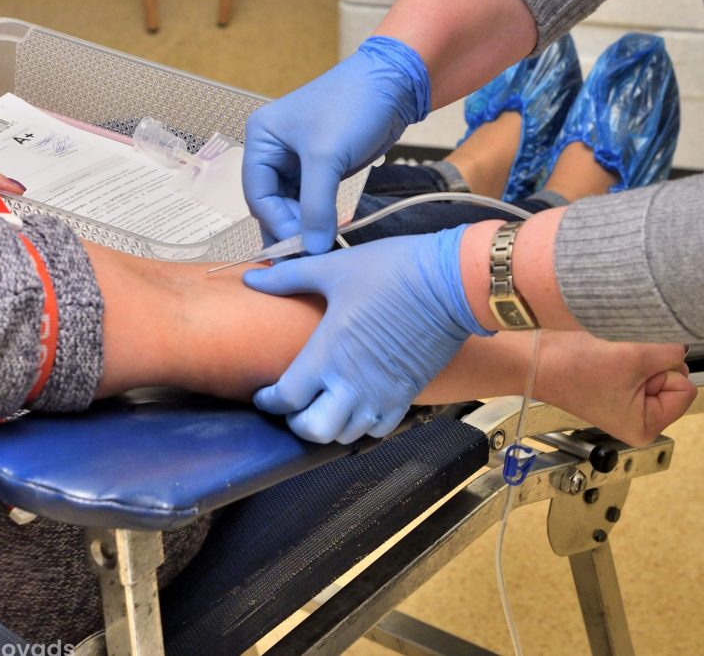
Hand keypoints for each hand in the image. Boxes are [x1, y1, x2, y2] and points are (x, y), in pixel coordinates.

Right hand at [243, 36, 430, 253]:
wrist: (394, 84)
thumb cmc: (352, 107)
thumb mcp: (327, 157)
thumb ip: (316, 206)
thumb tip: (310, 249)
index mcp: (262, 139)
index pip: (257, 194)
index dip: (276, 223)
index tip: (299, 247)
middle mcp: (274, 150)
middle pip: (271, 203)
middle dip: (289, 228)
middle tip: (307, 256)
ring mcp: (297, 159)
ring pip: (292, 205)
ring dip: (304, 227)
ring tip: (319, 249)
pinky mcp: (322, 167)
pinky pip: (312, 200)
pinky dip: (318, 218)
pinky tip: (328, 235)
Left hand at [243, 226, 489, 442]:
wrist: (451, 282)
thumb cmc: (392, 272)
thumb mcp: (335, 269)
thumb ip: (290, 278)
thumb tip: (252, 278)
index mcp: (327, 356)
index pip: (286, 398)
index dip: (268, 402)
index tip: (263, 395)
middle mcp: (351, 385)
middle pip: (313, 430)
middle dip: (296, 423)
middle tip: (292, 405)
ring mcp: (381, 395)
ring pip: (345, 435)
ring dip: (328, 426)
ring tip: (322, 406)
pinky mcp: (406, 395)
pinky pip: (378, 430)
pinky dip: (362, 427)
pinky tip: (356, 408)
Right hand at [535, 331, 695, 444]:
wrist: (535, 359)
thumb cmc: (574, 368)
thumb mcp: (634, 357)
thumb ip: (671, 352)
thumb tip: (685, 346)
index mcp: (646, 427)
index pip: (687, 389)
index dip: (664, 373)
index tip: (631, 372)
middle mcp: (640, 419)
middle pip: (675, 378)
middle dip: (652, 365)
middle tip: (618, 366)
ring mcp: (629, 402)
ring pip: (659, 368)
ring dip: (639, 357)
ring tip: (610, 361)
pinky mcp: (619, 385)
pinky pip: (642, 364)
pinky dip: (630, 355)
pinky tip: (608, 358)